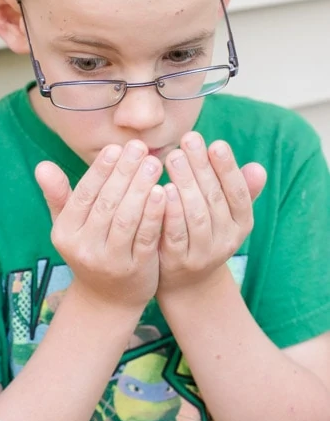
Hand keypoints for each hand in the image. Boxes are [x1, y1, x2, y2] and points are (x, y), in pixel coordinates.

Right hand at [35, 141, 164, 311]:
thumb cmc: (89, 248)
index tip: (116, 147)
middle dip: (124, 172)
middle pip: (107, 204)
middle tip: (140, 148)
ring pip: (126, 219)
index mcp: (65, 233)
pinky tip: (164, 192)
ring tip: (154, 163)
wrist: (107, 300)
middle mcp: (84, 248)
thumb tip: (42, 166)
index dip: (100, 169)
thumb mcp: (69, 225)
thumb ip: (58, 194)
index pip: (84, 194)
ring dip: (141, 188)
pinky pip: (146, 237)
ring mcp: (110, 262)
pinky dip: (155, 214)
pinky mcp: (136, 270)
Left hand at [157, 131, 266, 296]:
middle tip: (188, 139)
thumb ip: (240, 190)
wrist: (187, 281)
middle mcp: (227, 240)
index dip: (228, 168)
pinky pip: (175, 234)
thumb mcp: (225, 213)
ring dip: (186, 184)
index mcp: (242, 223)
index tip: (216, 143)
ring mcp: (203, 253)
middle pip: (215, 199)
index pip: (238, 193)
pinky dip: (170, 211)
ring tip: (174, 157)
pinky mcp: (178, 262)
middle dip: (201, 166)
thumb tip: (258, 168)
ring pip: (196, 215)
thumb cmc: (205, 231)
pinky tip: (161, 189)